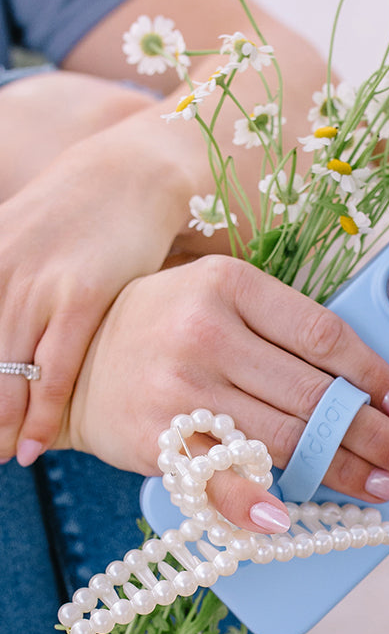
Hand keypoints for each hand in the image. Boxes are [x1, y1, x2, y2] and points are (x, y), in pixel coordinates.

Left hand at [0, 121, 190, 464]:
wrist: (131, 174)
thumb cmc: (80, 217)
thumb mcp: (24, 244)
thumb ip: (8, 287)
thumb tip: (8, 339)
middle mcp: (0, 275)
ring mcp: (38, 286)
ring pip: (4, 377)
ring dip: (1, 427)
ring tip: (1, 459)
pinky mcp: (82, 295)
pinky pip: (55, 370)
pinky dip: (42, 414)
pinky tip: (36, 445)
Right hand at [64, 256, 388, 532]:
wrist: (74, 357)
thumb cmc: (165, 323)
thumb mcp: (220, 295)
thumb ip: (282, 326)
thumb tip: (363, 382)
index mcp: (232, 286)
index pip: (324, 336)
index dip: (376, 376)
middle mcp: (205, 334)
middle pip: (312, 395)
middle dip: (374, 434)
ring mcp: (179, 391)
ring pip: (282, 439)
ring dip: (343, 471)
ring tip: (383, 486)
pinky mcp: (156, 441)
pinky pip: (219, 479)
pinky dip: (256, 504)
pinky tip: (290, 519)